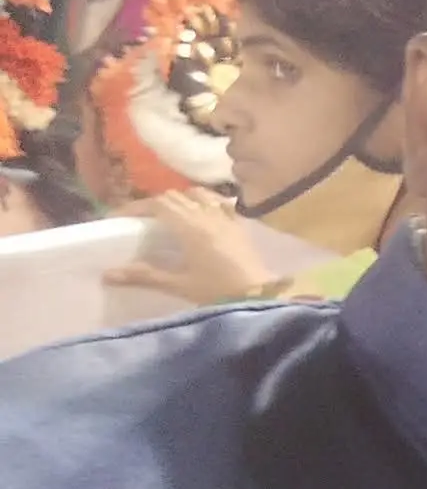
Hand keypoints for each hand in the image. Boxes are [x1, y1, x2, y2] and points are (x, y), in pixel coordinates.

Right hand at [105, 189, 275, 303]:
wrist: (257, 294)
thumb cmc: (217, 291)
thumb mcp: (178, 284)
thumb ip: (144, 276)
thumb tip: (107, 273)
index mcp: (190, 227)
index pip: (158, 204)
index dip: (136, 207)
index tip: (119, 217)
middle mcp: (207, 215)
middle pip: (175, 197)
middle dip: (153, 204)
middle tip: (139, 219)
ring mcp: (226, 217)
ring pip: (198, 194)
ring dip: (179, 198)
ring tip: (168, 214)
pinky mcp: (239, 223)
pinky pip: (220, 201)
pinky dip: (205, 200)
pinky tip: (201, 212)